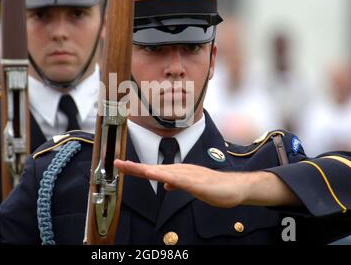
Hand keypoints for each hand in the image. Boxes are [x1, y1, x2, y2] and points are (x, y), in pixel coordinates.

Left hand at [114, 159, 245, 207]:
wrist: (234, 187)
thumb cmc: (214, 187)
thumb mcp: (190, 187)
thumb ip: (177, 184)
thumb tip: (166, 184)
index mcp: (177, 173)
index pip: (152, 170)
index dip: (135, 168)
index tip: (120, 165)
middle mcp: (179, 171)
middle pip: (152, 168)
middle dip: (133, 167)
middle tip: (116, 163)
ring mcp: (187, 175)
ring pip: (162, 172)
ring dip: (145, 169)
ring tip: (130, 167)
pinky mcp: (195, 183)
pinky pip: (178, 180)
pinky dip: (166, 177)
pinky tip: (158, 176)